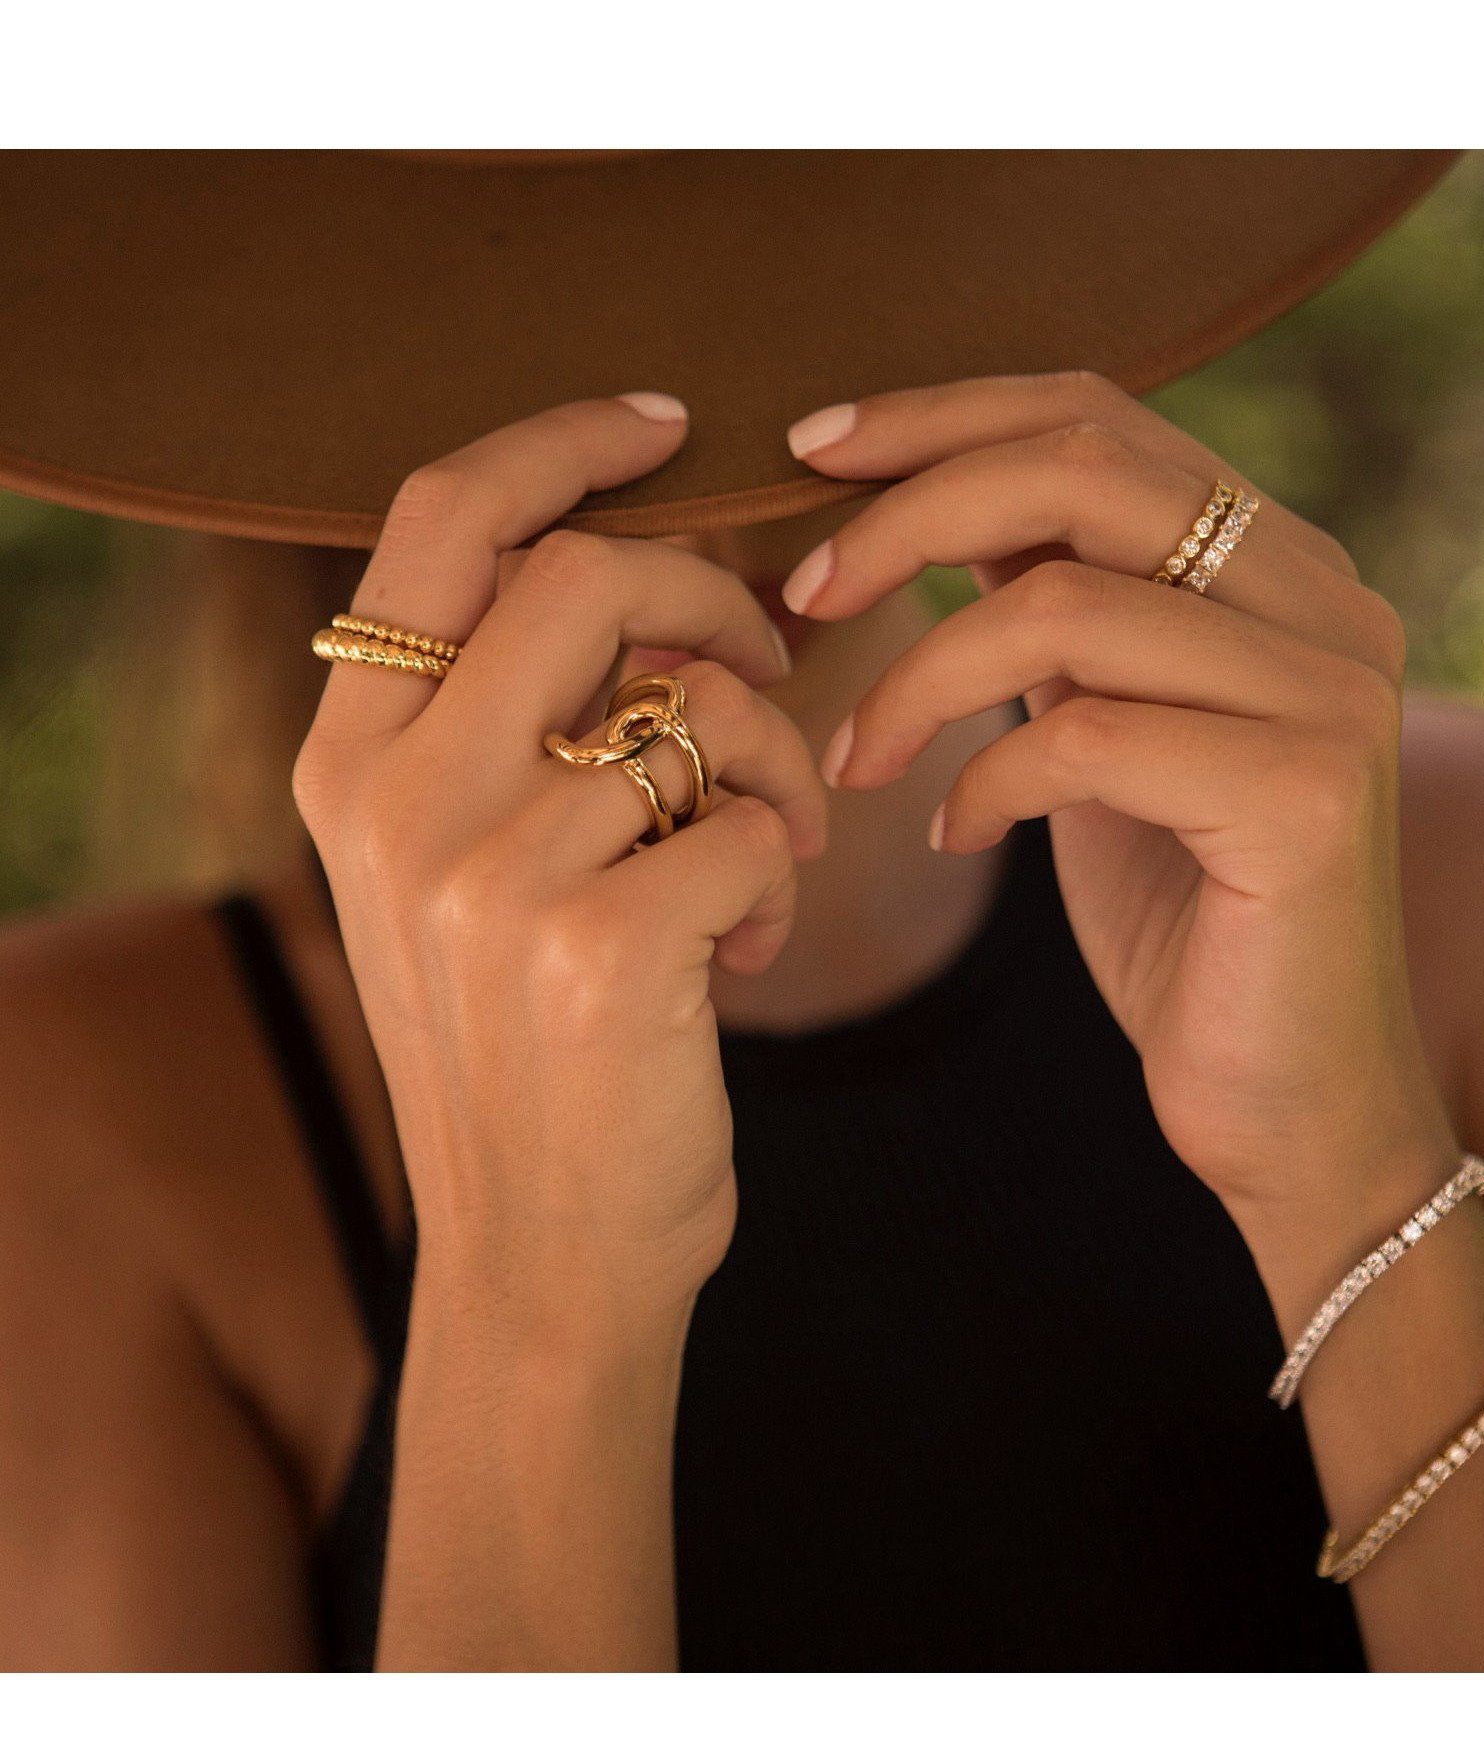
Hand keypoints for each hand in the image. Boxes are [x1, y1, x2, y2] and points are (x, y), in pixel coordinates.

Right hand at [294, 400, 825, 1328]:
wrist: (540, 1260)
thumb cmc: (526, 1054)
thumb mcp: (455, 879)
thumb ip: (500, 731)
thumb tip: (647, 587)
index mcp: (352, 760)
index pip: (443, 516)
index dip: (564, 443)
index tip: (671, 426)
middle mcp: (399, 798)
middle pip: (589, 572)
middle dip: (715, 595)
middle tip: (768, 659)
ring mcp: (492, 872)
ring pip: (699, 705)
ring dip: (774, 761)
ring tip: (768, 844)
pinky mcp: (601, 946)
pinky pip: (752, 824)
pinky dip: (781, 870)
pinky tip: (744, 953)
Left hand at [783, 371, 1456, 1263]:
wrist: (1292, 1102)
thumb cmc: (1184, 922)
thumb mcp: (1103, 736)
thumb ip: (1060, 618)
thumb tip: (929, 513)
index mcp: (1278, 566)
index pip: (1099, 418)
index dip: (943, 416)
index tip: (814, 451)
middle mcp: (1326, 602)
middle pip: (1085, 468)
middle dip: (910, 515)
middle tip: (808, 598)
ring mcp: (1330, 692)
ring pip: (1066, 605)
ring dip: (918, 679)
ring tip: (857, 762)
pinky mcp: (1305, 796)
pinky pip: (1084, 738)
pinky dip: (981, 781)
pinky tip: (952, 836)